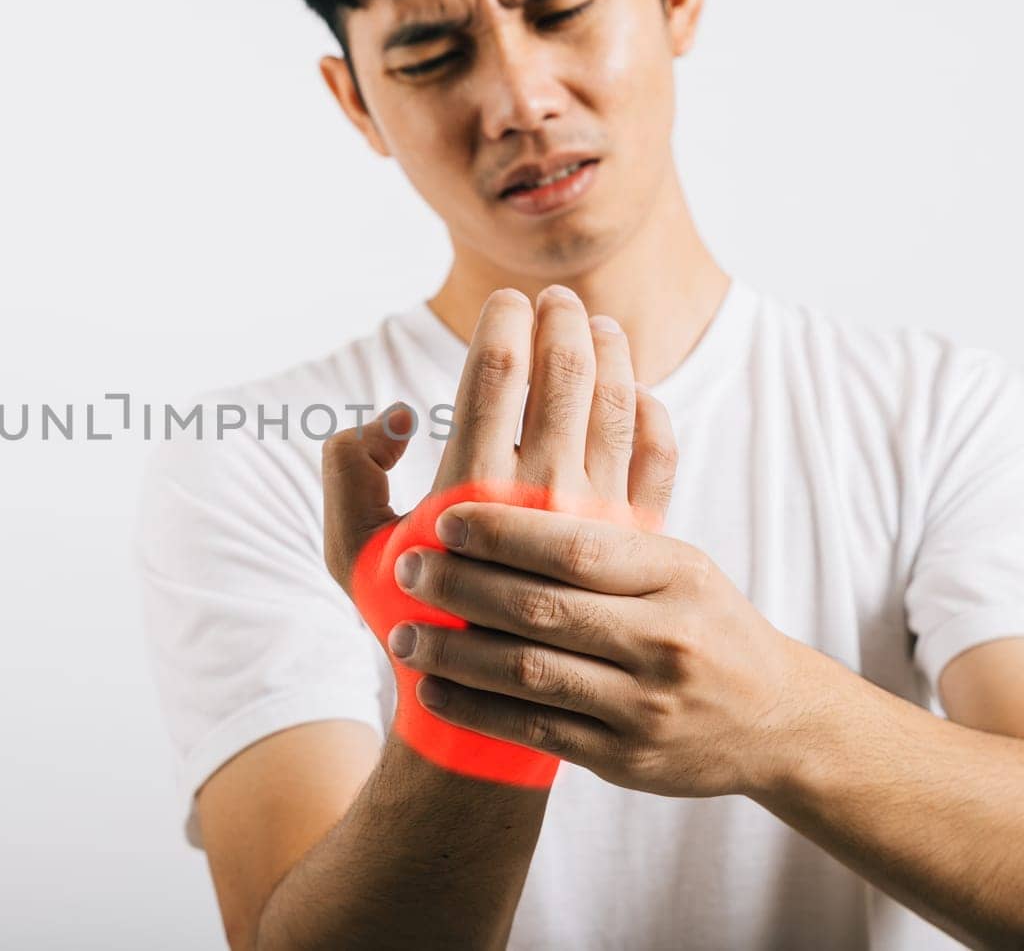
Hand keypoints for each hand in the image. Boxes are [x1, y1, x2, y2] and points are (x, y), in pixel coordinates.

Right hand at [323, 285, 679, 784]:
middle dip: (562, 321)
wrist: (488, 708)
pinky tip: (642, 395)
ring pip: (618, 407)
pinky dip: (654, 417)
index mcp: (472, 486)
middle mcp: (542, 494)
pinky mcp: (635, 543)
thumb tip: (397, 414)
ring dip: (612, 353)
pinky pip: (659, 462)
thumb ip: (348, 469)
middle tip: (556, 298)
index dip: (503, 322)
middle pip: (565, 374)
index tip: (505, 301)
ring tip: (601, 324)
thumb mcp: (349, 550)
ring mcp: (596, 518)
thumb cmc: (409, 622)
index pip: (496, 373)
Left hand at [396, 501, 813, 798]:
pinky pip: (534, 729)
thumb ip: (621, 506)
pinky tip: (431, 690)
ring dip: (456, 652)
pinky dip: (477, 710)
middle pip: (543, 608)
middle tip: (407, 568)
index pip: (577, 547)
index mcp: (674, 574)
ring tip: (402, 636)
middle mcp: (664, 639)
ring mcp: (645, 704)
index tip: (445, 518)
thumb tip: (585, 416)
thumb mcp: (678, 560)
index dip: (504, 532)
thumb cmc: (704, 619)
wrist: (773, 720)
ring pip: (531, 673)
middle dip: (464, 587)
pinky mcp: (624, 757)